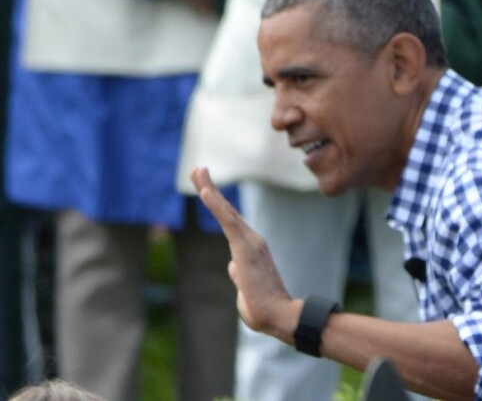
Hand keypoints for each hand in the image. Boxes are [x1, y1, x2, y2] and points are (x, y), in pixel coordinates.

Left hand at [190, 168, 300, 340]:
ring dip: (211, 190)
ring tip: (198, 172)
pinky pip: (228, 222)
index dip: (217, 202)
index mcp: (250, 249)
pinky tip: (206, 191)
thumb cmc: (262, 308)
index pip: (229, 221)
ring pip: (227, 211)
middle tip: (197, 169)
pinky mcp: (245, 248)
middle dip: (210, 188)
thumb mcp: (244, 288)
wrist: (279, 317)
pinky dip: (216, 205)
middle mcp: (252, 240)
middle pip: (227, 210)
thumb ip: (239, 274)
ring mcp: (249, 242)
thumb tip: (233, 266)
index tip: (205, 187)